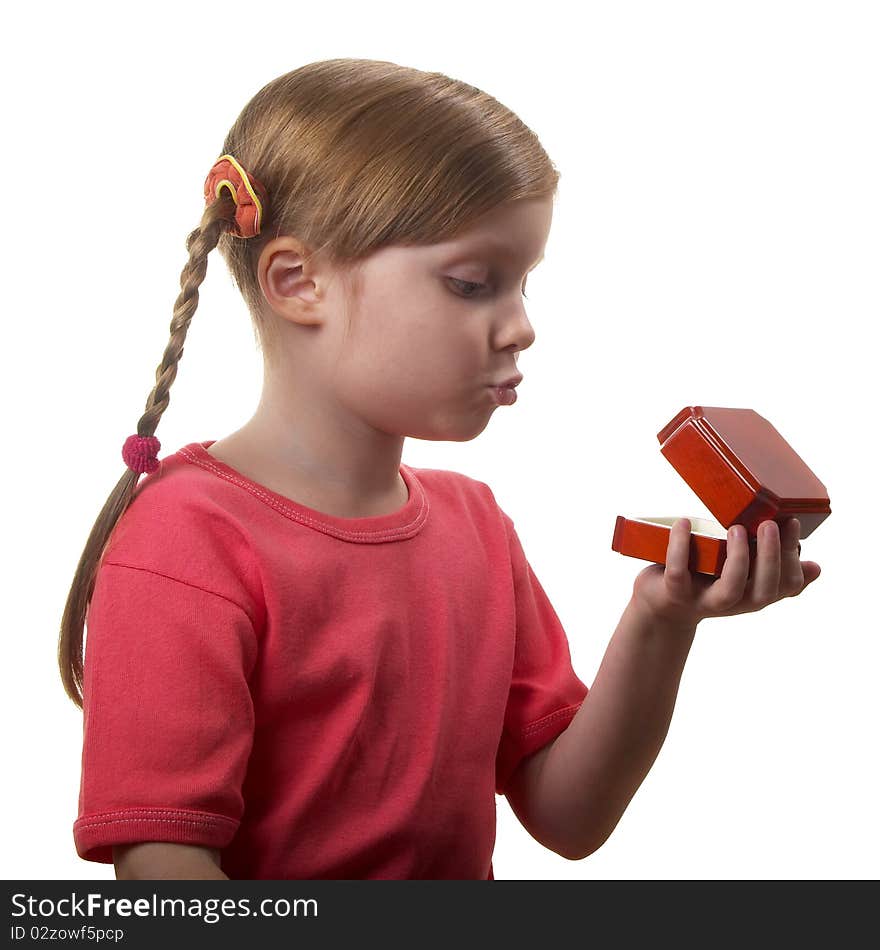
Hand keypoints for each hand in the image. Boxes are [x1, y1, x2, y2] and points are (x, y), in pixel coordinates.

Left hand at [631, 517, 821, 627]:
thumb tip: (815, 567)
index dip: (794, 558)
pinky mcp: (674, 593)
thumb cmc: (706, 581)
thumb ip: (773, 570)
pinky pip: (679, 572)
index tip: (792, 523)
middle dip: (771, 556)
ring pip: (730, 589)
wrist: (661, 606)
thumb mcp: (742, 577)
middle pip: (764, 591)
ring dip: (738, 558)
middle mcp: (734, 602)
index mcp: (754, 594)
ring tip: (736, 527)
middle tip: (770, 524)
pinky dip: (680, 546)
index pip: (787, 585)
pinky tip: (684, 522)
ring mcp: (704, 600)